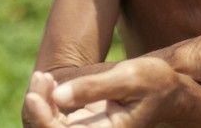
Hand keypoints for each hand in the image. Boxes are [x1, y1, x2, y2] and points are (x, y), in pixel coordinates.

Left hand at [23, 59, 191, 126]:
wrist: (165, 89)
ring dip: (38, 104)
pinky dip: (44, 101)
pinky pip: (52, 119)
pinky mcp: (80, 124)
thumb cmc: (152, 81)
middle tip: (40, 77)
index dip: (42, 119)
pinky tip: (46, 80)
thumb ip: (94, 87)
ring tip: (42, 77)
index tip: (35, 94)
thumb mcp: (128, 77)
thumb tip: (58, 96)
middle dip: (36, 110)